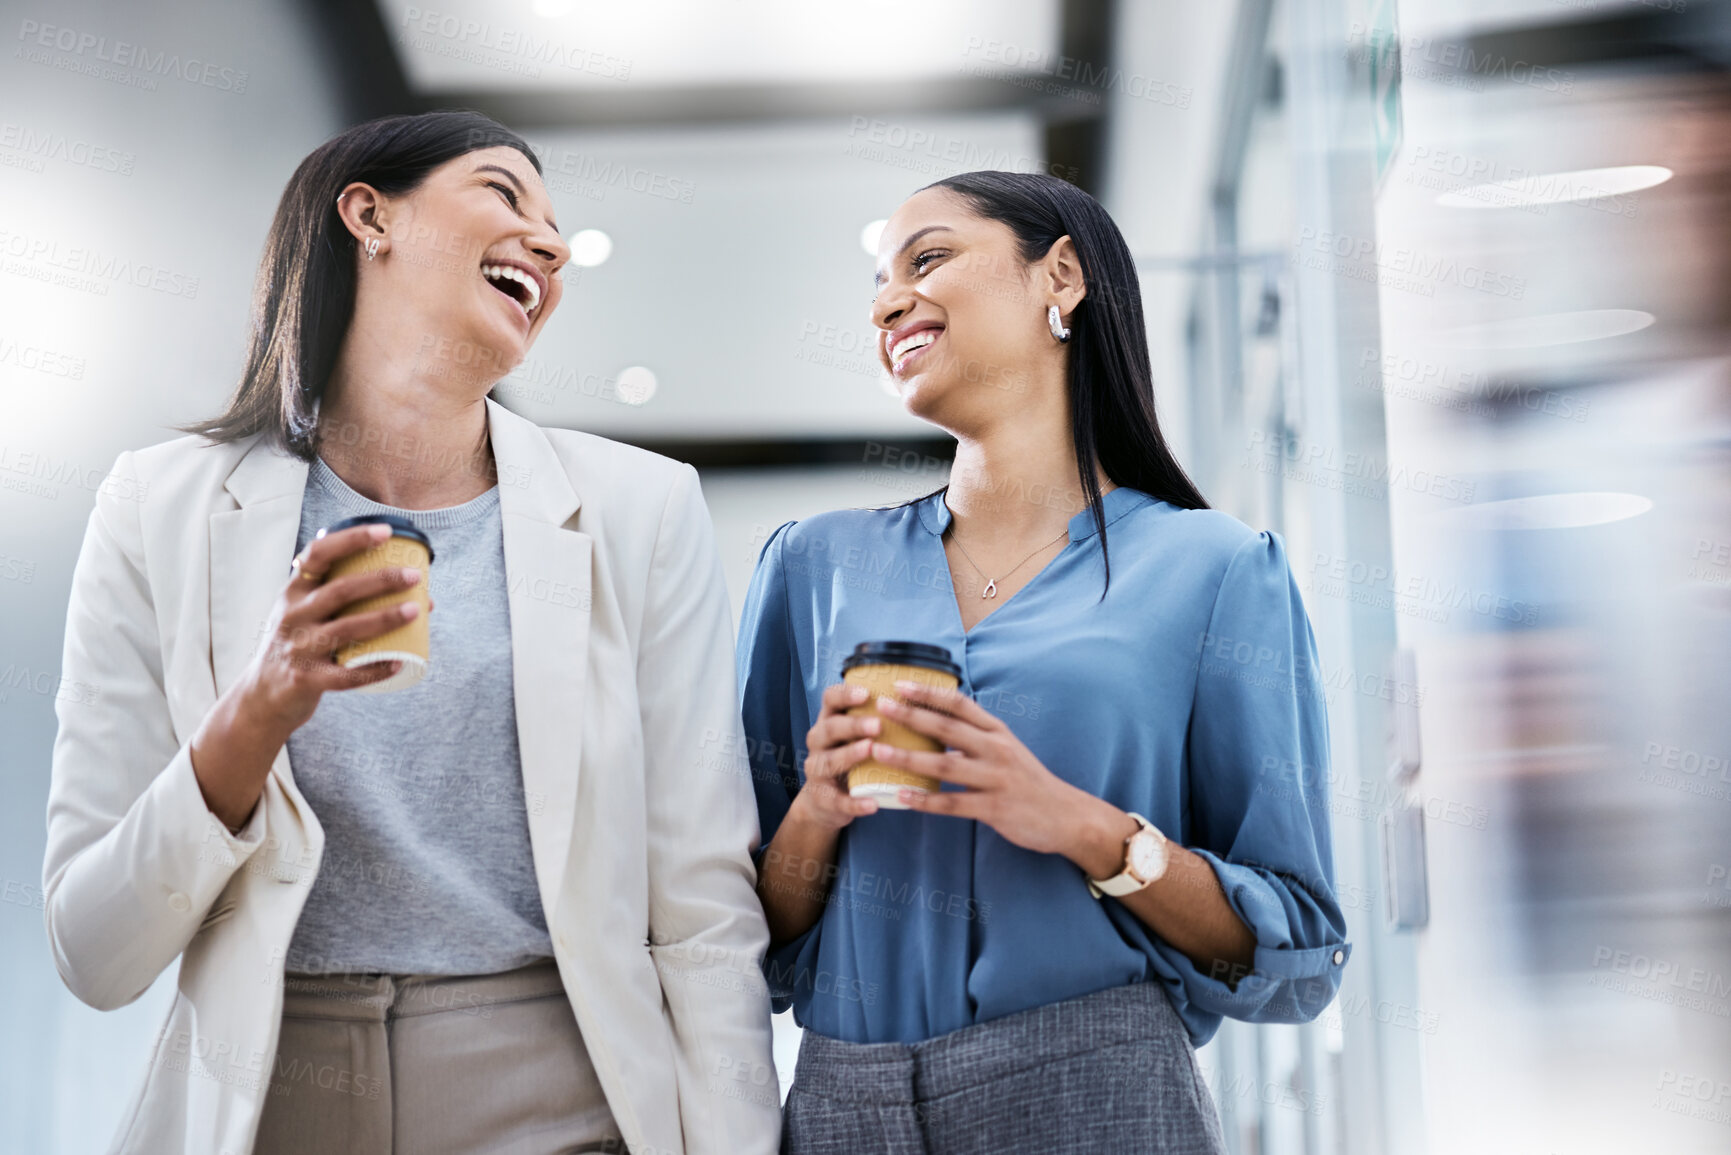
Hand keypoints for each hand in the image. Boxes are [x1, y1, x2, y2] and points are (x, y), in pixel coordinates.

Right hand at [242, 522, 432, 732]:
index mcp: (293, 592)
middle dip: (380, 580)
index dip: (352, 540)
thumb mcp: (304, 614)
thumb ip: (343, 599)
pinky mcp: (305, 679)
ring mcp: (298, 648)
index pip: (318, 555)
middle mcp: (292, 615)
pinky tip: (399, 662)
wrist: (261, 697)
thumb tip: (417, 594)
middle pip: (340, 590)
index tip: (385, 532)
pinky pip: (346, 675)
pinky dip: (375, 669)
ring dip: (384, 618)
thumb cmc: (298, 646)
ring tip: (416, 610)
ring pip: (346, 629)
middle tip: (414, 576)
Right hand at [788, 683, 882, 831]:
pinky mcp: (823, 798)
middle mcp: (818, 741)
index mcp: (830, 720)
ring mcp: (817, 770)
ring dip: (850, 755)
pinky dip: (855, 803)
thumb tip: (925, 701)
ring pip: (829, 760)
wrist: (826, 800)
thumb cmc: (851, 758)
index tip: (867, 692)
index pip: (830, 699)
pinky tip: (873, 804)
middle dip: (853, 725)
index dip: (845, 694)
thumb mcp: (857, 735)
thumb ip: (879, 718)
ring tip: (870, 751)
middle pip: (830, 728)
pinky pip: (837, 800)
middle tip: (878, 724)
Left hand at [872, 680, 1132, 867]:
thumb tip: (935, 727)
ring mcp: (996, 779)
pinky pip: (953, 804)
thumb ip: (975, 738)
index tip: (900, 684)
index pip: (961, 704)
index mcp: (997, 732)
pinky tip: (902, 797)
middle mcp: (997, 749)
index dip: (930, 692)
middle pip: (948, 728)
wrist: (1066, 816)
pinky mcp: (995, 808)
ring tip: (879, 752)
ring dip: (909, 758)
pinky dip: (925, 800)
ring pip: (945, 765)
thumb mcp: (1007, 749)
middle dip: (911, 716)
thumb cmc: (1028, 781)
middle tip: (880, 707)